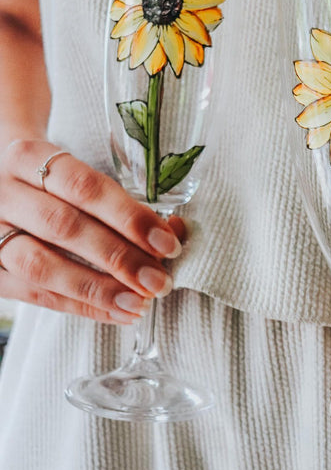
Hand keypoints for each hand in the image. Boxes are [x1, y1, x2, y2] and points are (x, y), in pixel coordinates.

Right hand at [0, 139, 185, 323]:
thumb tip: (174, 232)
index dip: (128, 216)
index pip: (83, 186)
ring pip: (42, 265)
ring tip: (140, 303)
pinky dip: (81, 307)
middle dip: (119, 257)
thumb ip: (123, 201)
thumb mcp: (76, 174)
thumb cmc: (51, 183)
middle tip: (159, 280)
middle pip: (64, 227)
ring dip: (98, 289)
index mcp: (27, 157)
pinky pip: (35, 295)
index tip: (167, 243)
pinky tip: (118, 313)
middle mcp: (2, 193)